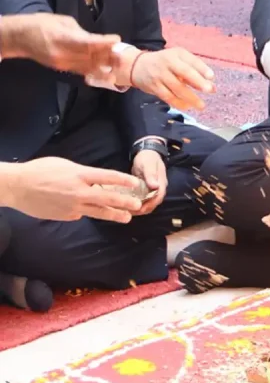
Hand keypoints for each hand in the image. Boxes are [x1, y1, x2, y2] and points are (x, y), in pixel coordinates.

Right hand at [0, 13, 120, 73]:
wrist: (21, 38)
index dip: (104, 42)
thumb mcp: (62, 21)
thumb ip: (81, 32)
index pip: (87, 42)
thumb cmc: (42, 24)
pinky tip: (106, 70)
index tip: (117, 39)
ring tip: (118, 62)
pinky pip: (82, 71)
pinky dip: (94, 70)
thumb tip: (96, 40)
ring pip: (88, 66)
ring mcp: (62, 63)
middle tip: (123, 53)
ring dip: (104, 65)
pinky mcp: (62, 69)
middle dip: (108, 55)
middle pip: (90, 57)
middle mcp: (62, 53)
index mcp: (61, 38)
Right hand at [0, 159, 142, 221]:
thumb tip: (94, 181)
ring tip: (127, 217)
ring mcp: (73, 206)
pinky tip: (84, 209)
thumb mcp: (64, 165)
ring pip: (99, 212)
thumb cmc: (39, 171)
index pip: (108, 177)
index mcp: (79, 175)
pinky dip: (85, 211)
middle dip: (125, 202)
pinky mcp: (66, 216)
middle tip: (137, 205)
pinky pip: (80, 214)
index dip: (124, 180)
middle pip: (108, 198)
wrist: (18, 187)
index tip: (135, 183)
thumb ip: (82, 174)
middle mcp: (79, 192)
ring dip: (115, 215)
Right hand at [127, 48, 215, 112]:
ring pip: (176, 87)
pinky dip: (178, 103)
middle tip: (209, 90)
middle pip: (184, 72)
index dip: (202, 68)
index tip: (212, 77)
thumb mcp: (179, 60)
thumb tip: (213, 87)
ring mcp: (159, 75)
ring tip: (201, 105)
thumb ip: (196, 71)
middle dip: (198, 81)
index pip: (191, 60)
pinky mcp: (154, 87)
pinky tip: (187, 107)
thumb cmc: (165, 63)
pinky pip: (168, 97)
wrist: (137, 65)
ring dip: (190, 98)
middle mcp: (167, 62)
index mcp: (176, 54)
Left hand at [131, 149, 166, 214]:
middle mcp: (159, 188)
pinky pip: (144, 199)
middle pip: (154, 203)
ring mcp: (154, 190)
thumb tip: (155, 187)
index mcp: (161, 183)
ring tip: (128, 211)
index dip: (149, 205)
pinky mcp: (148, 189)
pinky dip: (138, 203)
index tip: (138, 209)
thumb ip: (151, 175)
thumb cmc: (147, 158)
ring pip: (149, 202)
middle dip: (143, 209)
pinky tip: (128, 204)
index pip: (158, 198)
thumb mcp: (148, 164)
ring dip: (140, 208)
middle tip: (130, 212)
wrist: (147, 152)